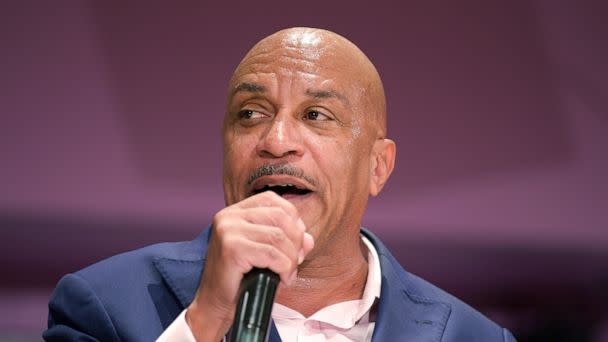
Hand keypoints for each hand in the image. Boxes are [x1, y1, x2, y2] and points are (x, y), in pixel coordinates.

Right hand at [185, 191, 313, 340]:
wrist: (215, 304)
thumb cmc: (241, 278)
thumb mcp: (267, 253)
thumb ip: (289, 241)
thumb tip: (308, 239)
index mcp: (236, 211)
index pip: (273, 200)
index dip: (292, 220)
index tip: (296, 244)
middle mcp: (229, 216)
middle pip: (280, 216)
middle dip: (296, 241)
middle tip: (294, 263)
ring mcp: (228, 230)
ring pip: (279, 237)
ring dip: (291, 259)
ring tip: (287, 274)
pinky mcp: (232, 249)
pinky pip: (272, 254)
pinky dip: (284, 268)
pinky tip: (282, 279)